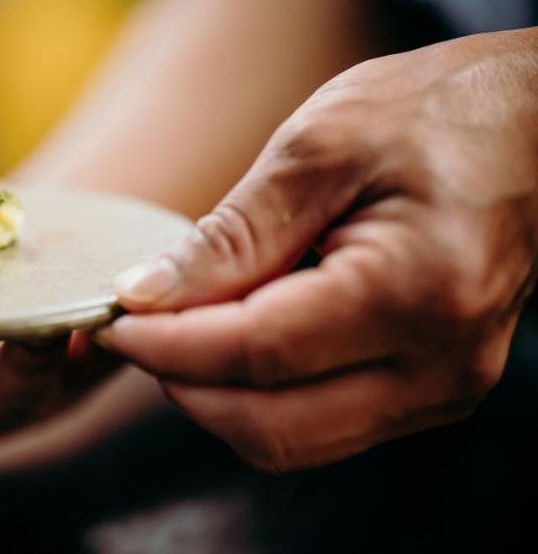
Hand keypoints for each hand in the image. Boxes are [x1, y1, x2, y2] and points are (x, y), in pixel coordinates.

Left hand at [95, 28, 537, 472]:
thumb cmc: (435, 113)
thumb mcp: (320, 147)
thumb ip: (231, 234)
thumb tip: (141, 296)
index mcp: (417, 291)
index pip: (256, 354)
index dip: (166, 345)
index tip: (109, 318)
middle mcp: (441, 365)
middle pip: (267, 425)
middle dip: (180, 382)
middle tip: (132, 325)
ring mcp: (443, 391)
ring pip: (289, 440)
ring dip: (214, 395)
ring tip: (181, 322)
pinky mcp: (431, 394)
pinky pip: (319, 425)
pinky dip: (258, 393)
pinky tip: (233, 332)